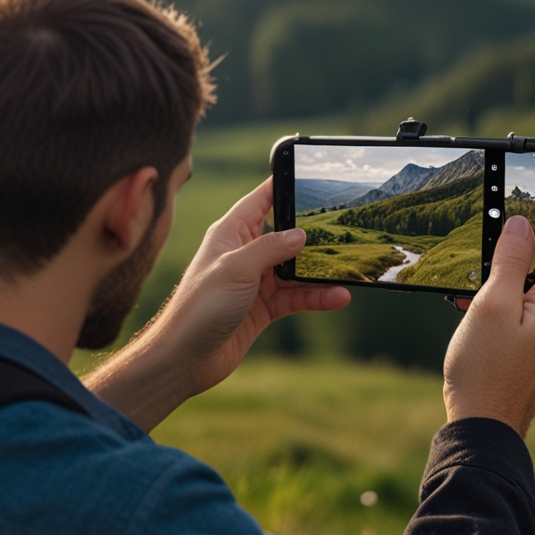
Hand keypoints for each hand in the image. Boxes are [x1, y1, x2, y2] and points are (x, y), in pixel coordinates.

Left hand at [84, 178, 349, 431]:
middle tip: (345, 227)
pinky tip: (338, 297)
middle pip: (286, 234)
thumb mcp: (237, 268)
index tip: (311, 176)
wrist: (185, 358)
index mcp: (231, 233)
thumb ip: (271, 248)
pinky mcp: (263, 307)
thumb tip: (301, 234)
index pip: (262, 199)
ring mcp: (256, 281)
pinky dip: (316, 297)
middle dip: (313, 233)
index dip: (285, 186)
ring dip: (321, 272)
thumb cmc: (200, 306)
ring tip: (348, 271)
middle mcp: (245, 253)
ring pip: (296, 269)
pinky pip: (296, 297)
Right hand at [443, 190, 534, 437]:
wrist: (484, 429)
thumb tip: (522, 225)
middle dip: (527, 244)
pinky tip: (479, 304)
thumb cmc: (483, 369)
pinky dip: (508, 300)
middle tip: (506, 220)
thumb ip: (509, 259)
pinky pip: (530, 313)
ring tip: (478, 273)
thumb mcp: (491, 304)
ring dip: (510, 276)